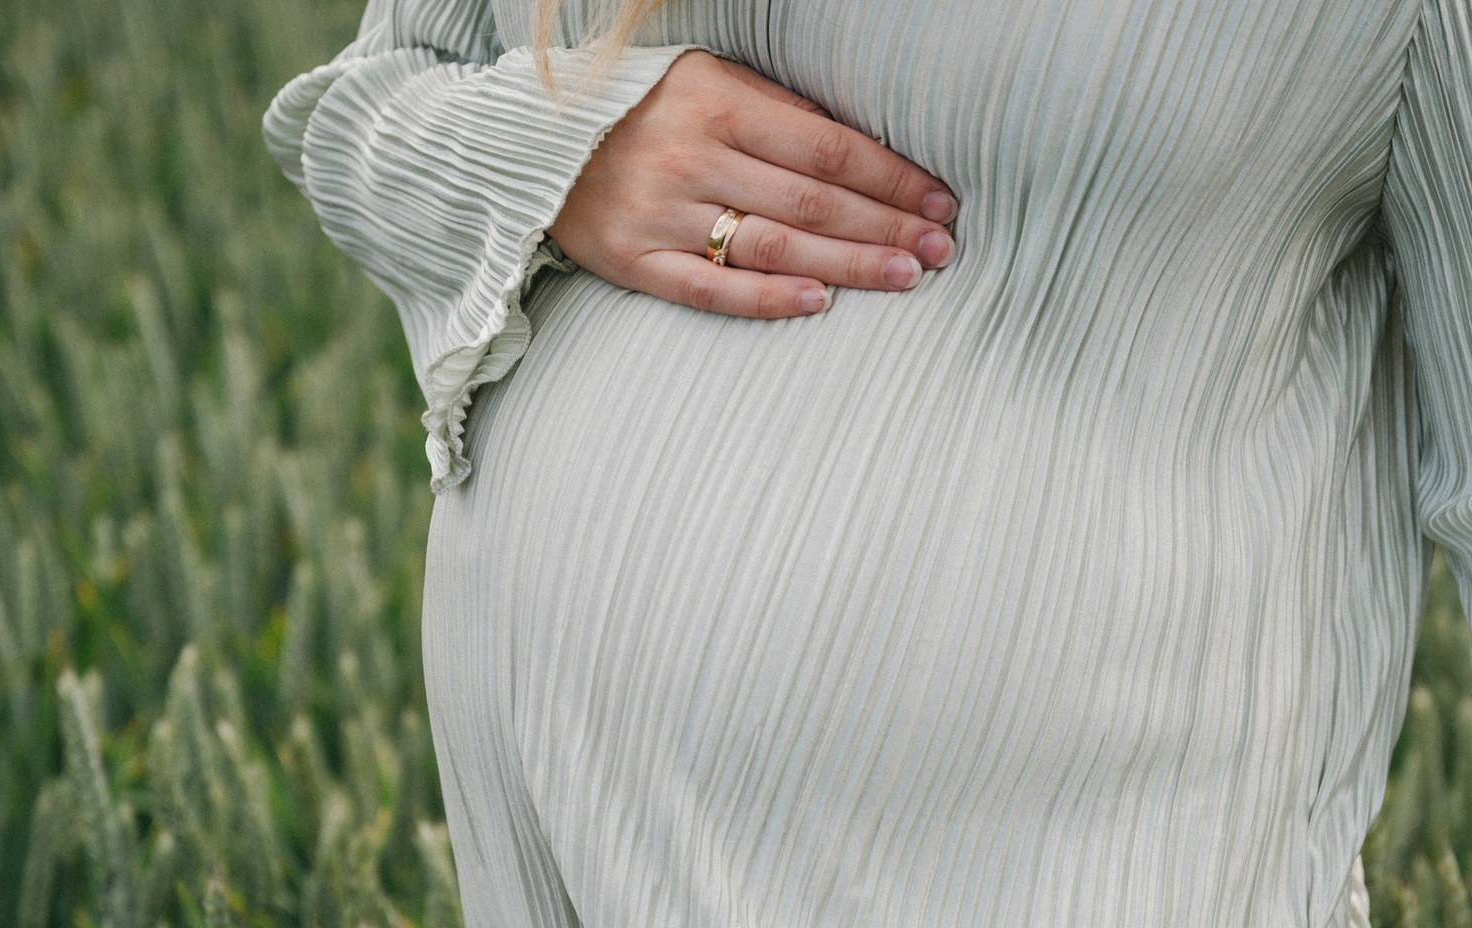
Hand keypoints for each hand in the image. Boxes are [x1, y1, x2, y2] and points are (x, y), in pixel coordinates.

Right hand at [548, 50, 956, 318]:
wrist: (530, 140)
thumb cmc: (642, 107)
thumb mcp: (707, 80)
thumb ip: (777, 112)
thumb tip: (866, 156)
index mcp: (716, 101)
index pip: (827, 147)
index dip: (890, 178)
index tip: (939, 201)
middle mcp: (691, 157)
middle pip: (811, 202)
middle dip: (885, 228)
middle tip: (942, 250)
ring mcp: (660, 213)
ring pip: (773, 247)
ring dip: (848, 266)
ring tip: (906, 277)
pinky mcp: (632, 260)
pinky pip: (709, 288)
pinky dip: (767, 299)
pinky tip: (821, 304)